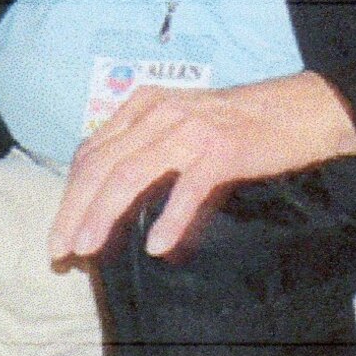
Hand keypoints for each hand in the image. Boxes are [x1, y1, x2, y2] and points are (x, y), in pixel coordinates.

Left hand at [47, 71, 355, 265]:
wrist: (296, 110)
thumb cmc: (235, 124)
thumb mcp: (178, 122)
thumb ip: (143, 144)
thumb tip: (106, 190)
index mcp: (143, 105)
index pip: (92, 152)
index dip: (70, 194)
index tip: (60, 232)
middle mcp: (159, 112)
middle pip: (102, 164)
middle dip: (74, 209)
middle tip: (60, 250)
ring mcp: (189, 130)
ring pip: (131, 173)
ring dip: (104, 214)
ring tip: (88, 248)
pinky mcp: (221, 150)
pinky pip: (187, 188)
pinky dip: (169, 218)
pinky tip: (157, 246)